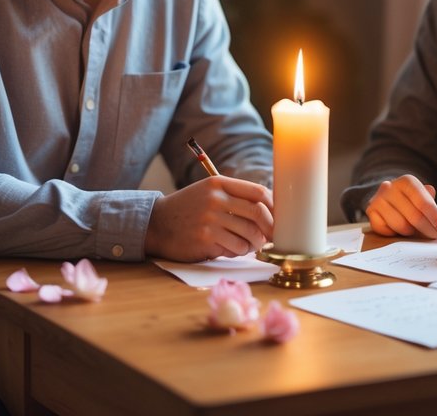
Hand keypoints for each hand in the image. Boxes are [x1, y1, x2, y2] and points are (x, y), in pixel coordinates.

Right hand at [144, 176, 273, 260]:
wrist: (157, 224)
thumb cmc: (188, 209)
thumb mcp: (209, 193)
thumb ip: (234, 196)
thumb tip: (270, 211)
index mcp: (219, 183)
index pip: (258, 192)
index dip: (274, 206)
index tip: (279, 217)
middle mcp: (216, 198)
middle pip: (258, 213)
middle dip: (270, 228)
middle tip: (271, 237)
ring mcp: (210, 219)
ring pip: (250, 233)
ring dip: (255, 243)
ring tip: (250, 245)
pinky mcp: (205, 238)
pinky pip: (235, 248)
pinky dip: (239, 252)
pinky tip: (231, 249)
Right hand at [364, 174, 436, 237]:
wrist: (387, 200)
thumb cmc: (410, 202)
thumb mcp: (423, 198)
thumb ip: (431, 206)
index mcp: (407, 181)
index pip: (424, 202)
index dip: (436, 218)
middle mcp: (390, 187)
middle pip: (414, 216)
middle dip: (428, 229)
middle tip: (436, 237)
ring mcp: (378, 199)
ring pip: (401, 226)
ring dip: (411, 233)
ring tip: (415, 231)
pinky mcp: (370, 213)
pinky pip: (387, 231)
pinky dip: (395, 233)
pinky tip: (398, 230)